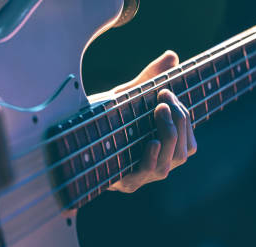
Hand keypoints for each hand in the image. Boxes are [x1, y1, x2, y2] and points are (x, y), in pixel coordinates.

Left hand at [106, 51, 197, 192]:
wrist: (67, 137)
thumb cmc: (100, 120)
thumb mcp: (126, 99)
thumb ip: (148, 80)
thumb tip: (172, 55)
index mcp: (159, 153)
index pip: (188, 143)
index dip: (185, 120)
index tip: (168, 93)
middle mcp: (153, 168)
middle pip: (183, 152)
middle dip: (179, 121)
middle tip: (164, 97)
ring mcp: (139, 178)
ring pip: (169, 163)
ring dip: (169, 133)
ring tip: (160, 109)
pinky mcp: (122, 182)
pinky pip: (147, 173)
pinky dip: (152, 158)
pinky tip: (151, 141)